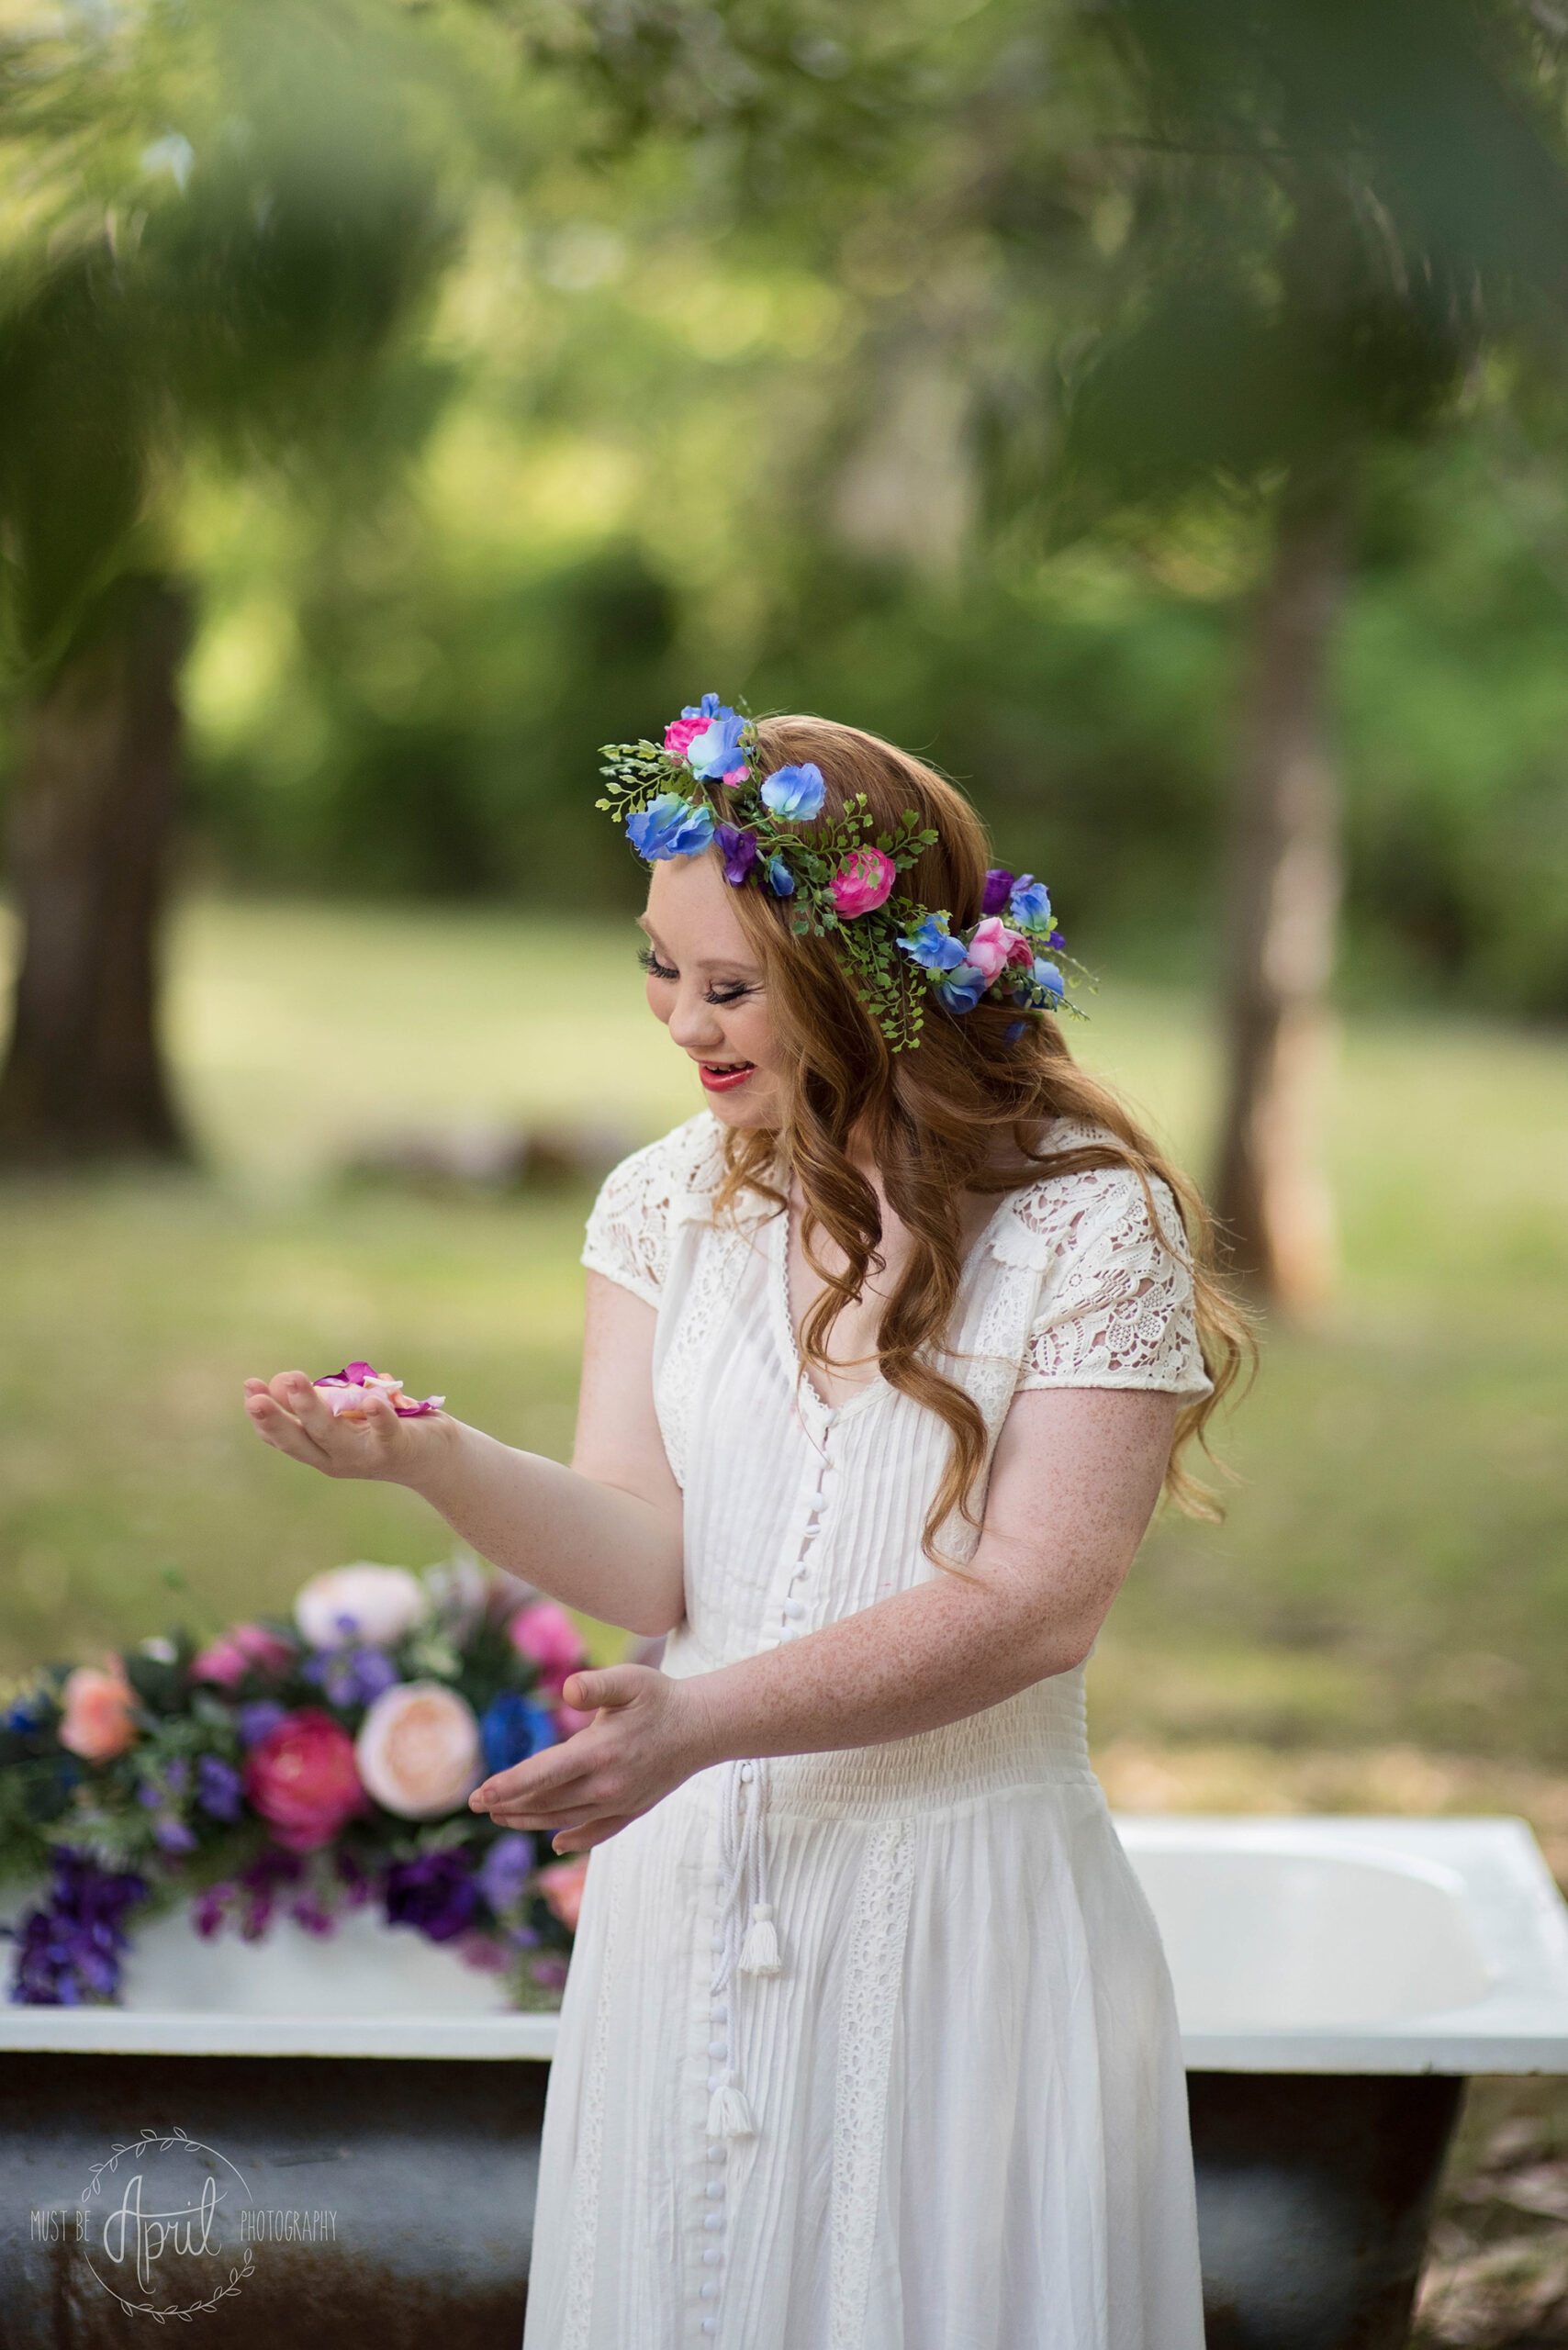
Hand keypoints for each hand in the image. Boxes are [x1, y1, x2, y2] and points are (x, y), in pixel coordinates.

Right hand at [243, 1371, 451, 1485]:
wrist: (435, 1458)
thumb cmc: (383, 1431)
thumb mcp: (345, 1418)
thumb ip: (317, 1404)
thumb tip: (283, 1381)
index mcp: (321, 1452)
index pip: (283, 1439)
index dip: (263, 1418)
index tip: (249, 1389)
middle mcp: (337, 1459)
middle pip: (300, 1440)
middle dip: (276, 1419)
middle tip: (255, 1395)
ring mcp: (365, 1455)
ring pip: (332, 1434)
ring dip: (310, 1408)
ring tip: (293, 1380)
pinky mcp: (396, 1447)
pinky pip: (385, 1431)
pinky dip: (376, 1416)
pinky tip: (367, 1398)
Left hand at [468, 1665, 714, 1854]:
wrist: (704, 1727)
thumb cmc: (662, 1697)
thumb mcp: (630, 1679)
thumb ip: (595, 1683)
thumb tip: (567, 1689)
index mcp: (599, 1751)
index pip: (541, 1775)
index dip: (506, 1786)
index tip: (477, 1796)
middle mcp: (606, 1785)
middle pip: (545, 1802)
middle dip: (508, 1805)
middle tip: (478, 1805)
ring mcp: (620, 1802)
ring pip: (564, 1819)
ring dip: (529, 1821)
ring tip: (502, 1817)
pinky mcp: (633, 1810)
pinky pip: (597, 1833)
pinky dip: (573, 1840)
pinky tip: (555, 1842)